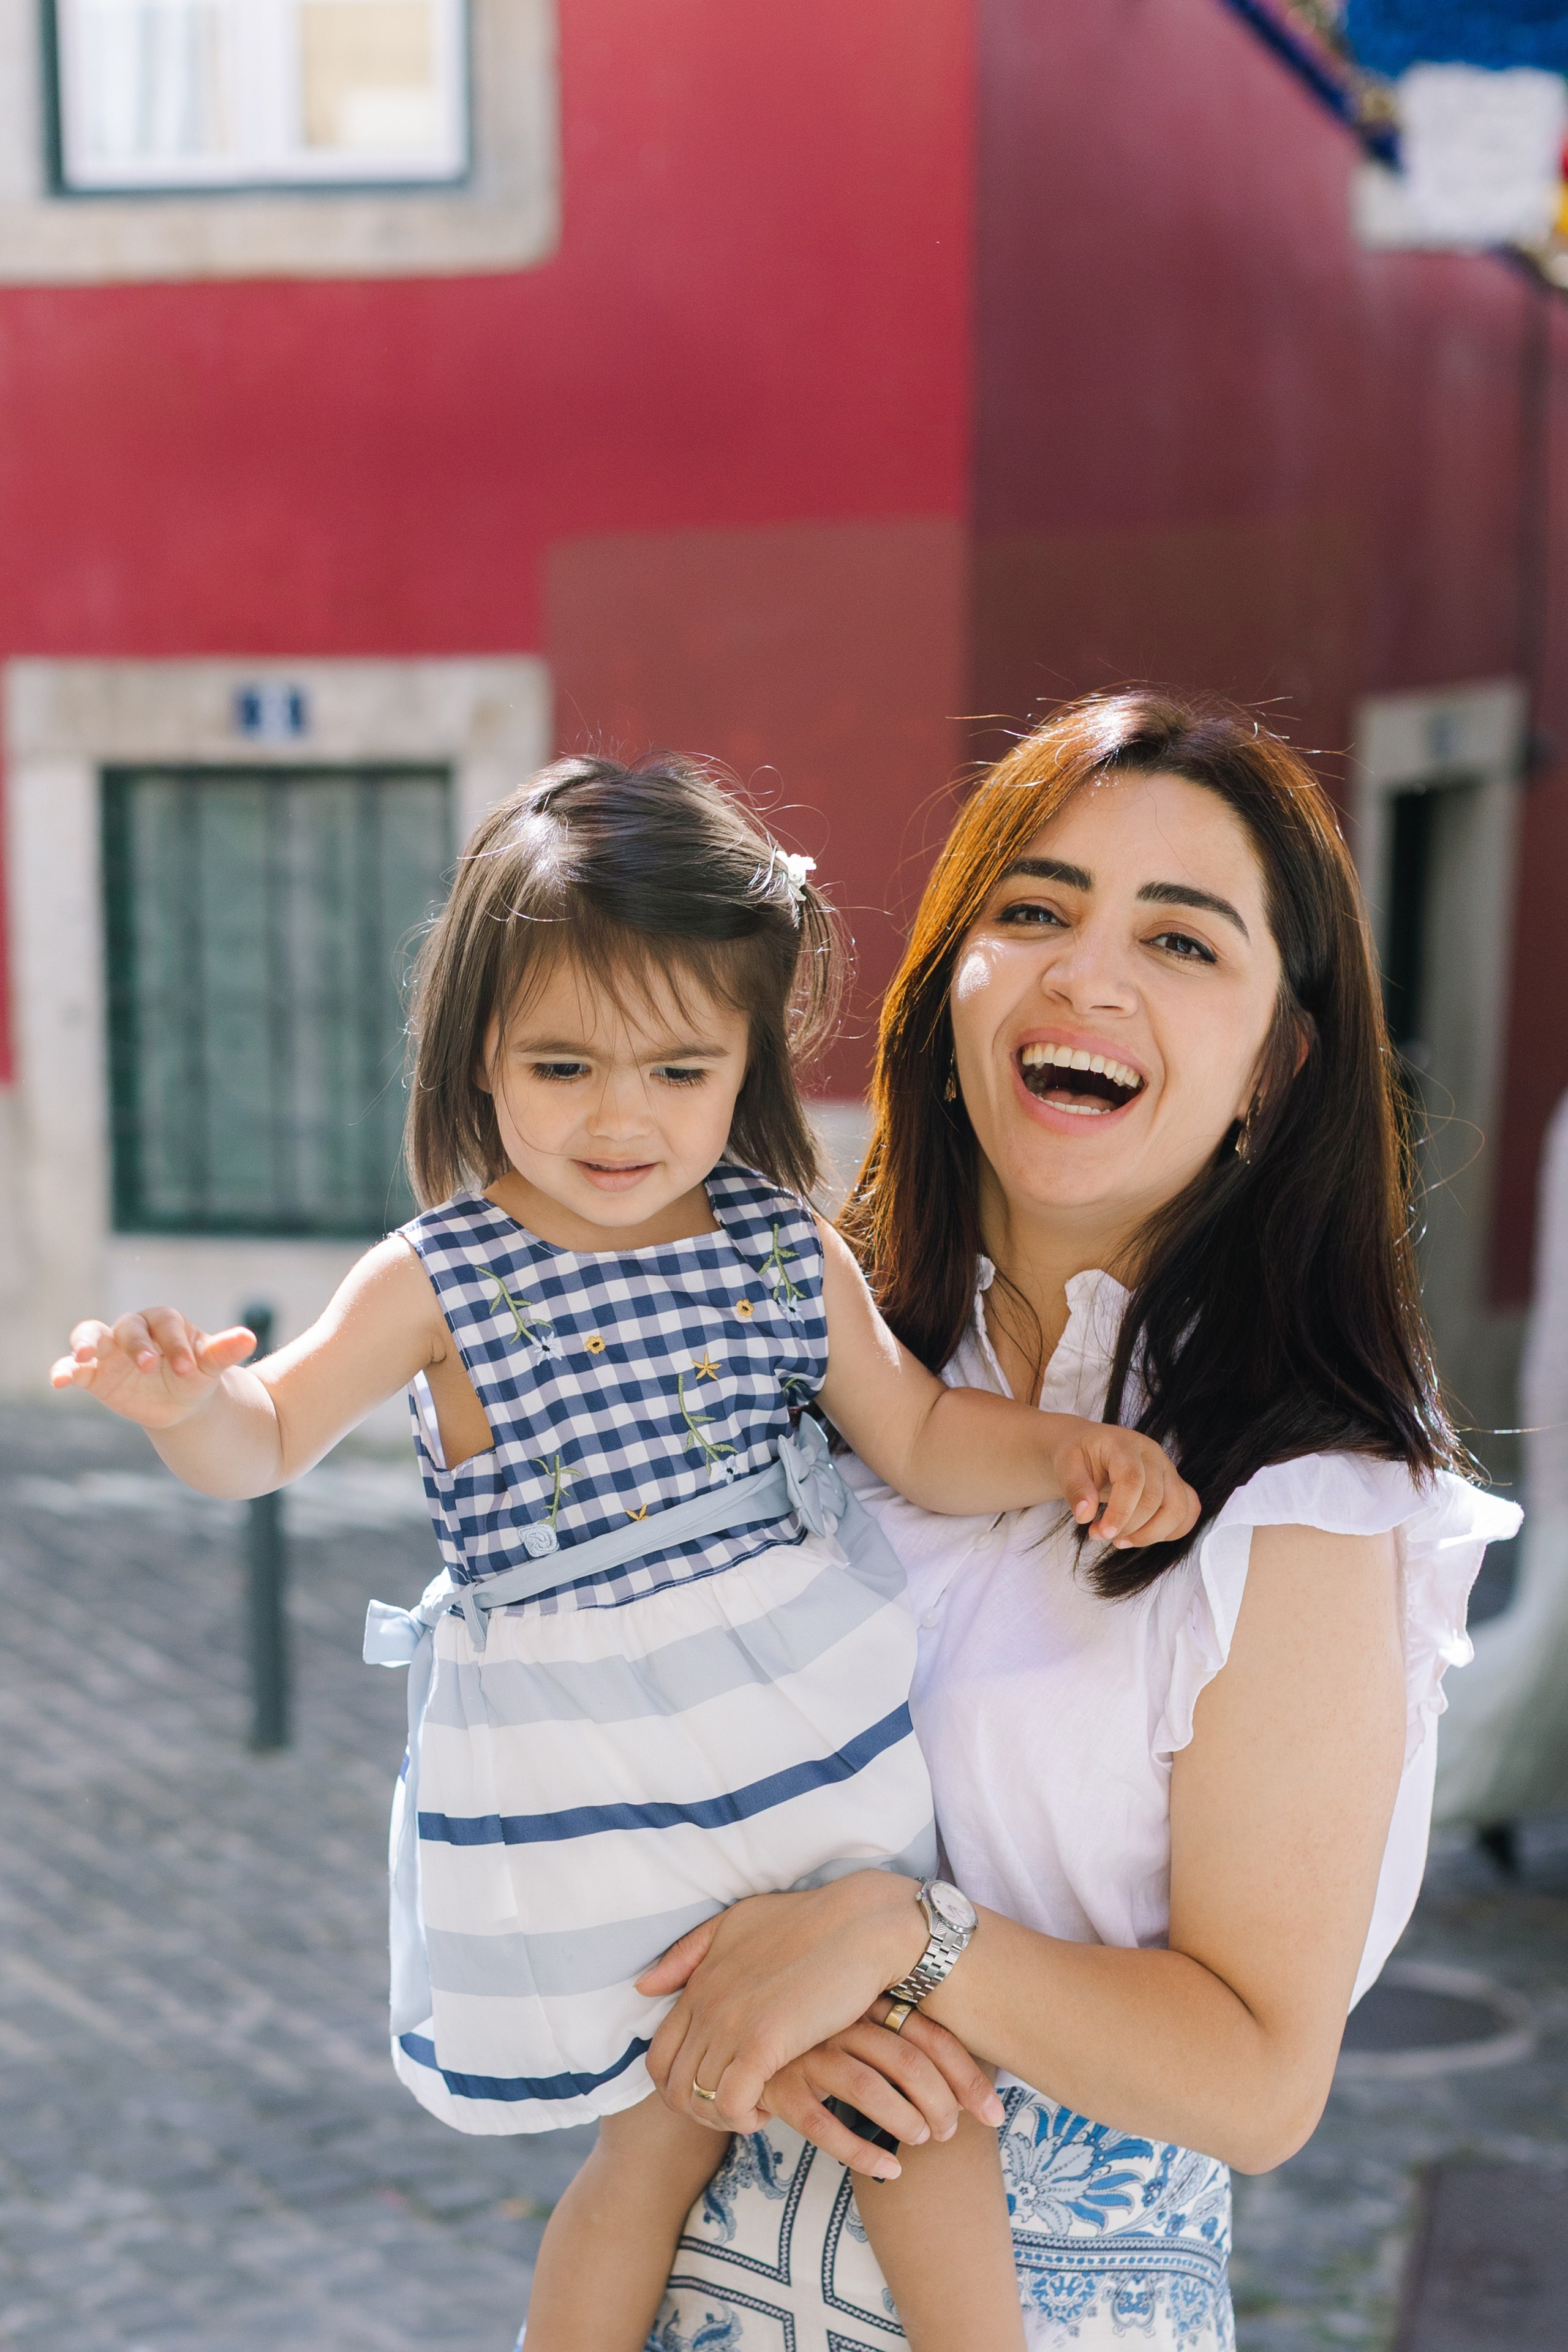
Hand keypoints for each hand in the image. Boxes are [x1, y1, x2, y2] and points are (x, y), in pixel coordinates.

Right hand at [50, 1309, 257, 1429]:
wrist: (179, 1402)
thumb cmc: (196, 1375)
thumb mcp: (210, 1366)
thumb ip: (224, 1351)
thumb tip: (249, 1338)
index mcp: (164, 1321)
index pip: (165, 1324)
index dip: (175, 1344)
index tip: (188, 1369)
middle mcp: (134, 1330)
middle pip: (128, 1326)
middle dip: (137, 1344)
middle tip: (149, 1365)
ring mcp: (109, 1349)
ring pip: (91, 1335)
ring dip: (85, 1342)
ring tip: (84, 1355)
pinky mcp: (93, 1373)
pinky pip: (74, 1367)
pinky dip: (64, 1369)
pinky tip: (58, 1380)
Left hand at [638, 1877, 930, 2134]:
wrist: (860, 1926)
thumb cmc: (806, 1922)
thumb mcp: (735, 1924)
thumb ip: (688, 1953)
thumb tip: (644, 1985)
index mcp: (698, 1983)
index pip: (657, 2056)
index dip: (679, 2086)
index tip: (715, 2087)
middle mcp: (706, 2006)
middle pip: (672, 2087)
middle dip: (699, 2109)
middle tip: (736, 2107)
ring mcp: (732, 2025)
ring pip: (699, 2100)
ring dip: (724, 2116)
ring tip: (755, 2109)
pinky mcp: (764, 2043)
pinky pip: (731, 2103)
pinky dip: (744, 2117)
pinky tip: (769, 2108)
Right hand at [757, 2003, 1005, 2180]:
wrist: (746, 2045)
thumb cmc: (823, 2039)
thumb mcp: (865, 2026)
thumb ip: (908, 2042)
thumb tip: (967, 2091)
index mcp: (869, 2002)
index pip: (931, 2036)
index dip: (968, 2078)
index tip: (995, 2114)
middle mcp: (840, 2022)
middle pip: (907, 2061)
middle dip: (941, 2104)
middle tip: (949, 2132)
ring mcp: (808, 2053)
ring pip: (869, 2088)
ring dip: (905, 2122)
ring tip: (922, 2141)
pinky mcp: (780, 2087)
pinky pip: (824, 2126)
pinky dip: (863, 2154)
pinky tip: (889, 2171)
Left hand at [1047, 1416, 1199, 1548]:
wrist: (1090, 1446)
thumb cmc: (1078, 1455)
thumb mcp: (1065, 1465)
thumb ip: (1074, 1488)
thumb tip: (1085, 1515)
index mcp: (1125, 1445)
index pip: (1133, 1480)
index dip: (1121, 1512)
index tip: (1101, 1533)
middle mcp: (1153, 1455)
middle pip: (1156, 1499)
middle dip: (1129, 1527)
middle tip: (1099, 1535)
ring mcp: (1168, 1469)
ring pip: (1178, 1508)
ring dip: (1152, 1534)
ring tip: (1121, 1541)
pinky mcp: (1175, 1485)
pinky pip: (1189, 1511)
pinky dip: (1172, 1531)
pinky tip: (1144, 1536)